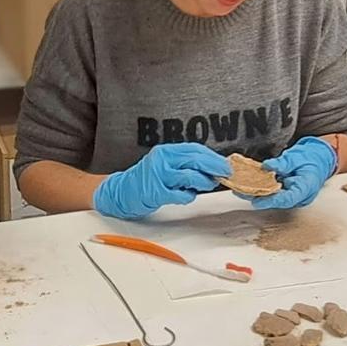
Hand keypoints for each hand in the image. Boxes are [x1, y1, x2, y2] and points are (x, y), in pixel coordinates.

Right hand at [93, 143, 229, 219]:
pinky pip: (181, 194)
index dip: (212, 156)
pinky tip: (188, 195)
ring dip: (204, 182)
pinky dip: (189, 195)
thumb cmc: (145, 180)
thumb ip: (183, 164)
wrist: (120, 192)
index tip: (224, 163)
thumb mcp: (164, 165)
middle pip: (195, 160)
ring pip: (191, 176)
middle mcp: (162, 160)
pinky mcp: (156, 192)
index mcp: (165, 151)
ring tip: (209, 185)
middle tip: (226, 173)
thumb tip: (210, 167)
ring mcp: (159, 176)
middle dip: (215, 167)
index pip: (195, 149)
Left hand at [248, 137, 337, 209]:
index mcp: (305, 189)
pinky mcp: (284, 192)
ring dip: (256, 194)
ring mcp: (291, 195)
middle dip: (258, 197)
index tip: (257, 201)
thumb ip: (283, 163)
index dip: (271, 201)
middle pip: (276, 200)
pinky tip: (246, 185)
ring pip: (272, 197)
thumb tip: (268, 166)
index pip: (288, 199)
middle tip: (241, 192)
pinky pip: (271, 192)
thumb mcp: (298, 156)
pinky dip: (260, 189)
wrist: (319, 158)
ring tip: (239, 189)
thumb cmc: (312, 158)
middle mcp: (298, 196)